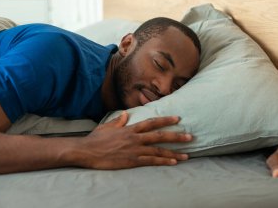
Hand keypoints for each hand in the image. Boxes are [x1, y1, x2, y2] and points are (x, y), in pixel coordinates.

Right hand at [69, 111, 191, 169]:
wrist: (86, 151)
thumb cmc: (96, 139)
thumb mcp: (107, 126)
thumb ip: (118, 120)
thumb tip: (125, 114)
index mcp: (130, 128)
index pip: (152, 122)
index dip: (166, 120)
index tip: (178, 118)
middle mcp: (135, 138)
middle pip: (160, 136)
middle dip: (176, 136)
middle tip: (190, 137)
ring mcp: (134, 150)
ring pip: (158, 150)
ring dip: (174, 152)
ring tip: (187, 155)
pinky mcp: (131, 161)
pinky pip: (151, 161)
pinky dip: (163, 162)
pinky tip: (173, 162)